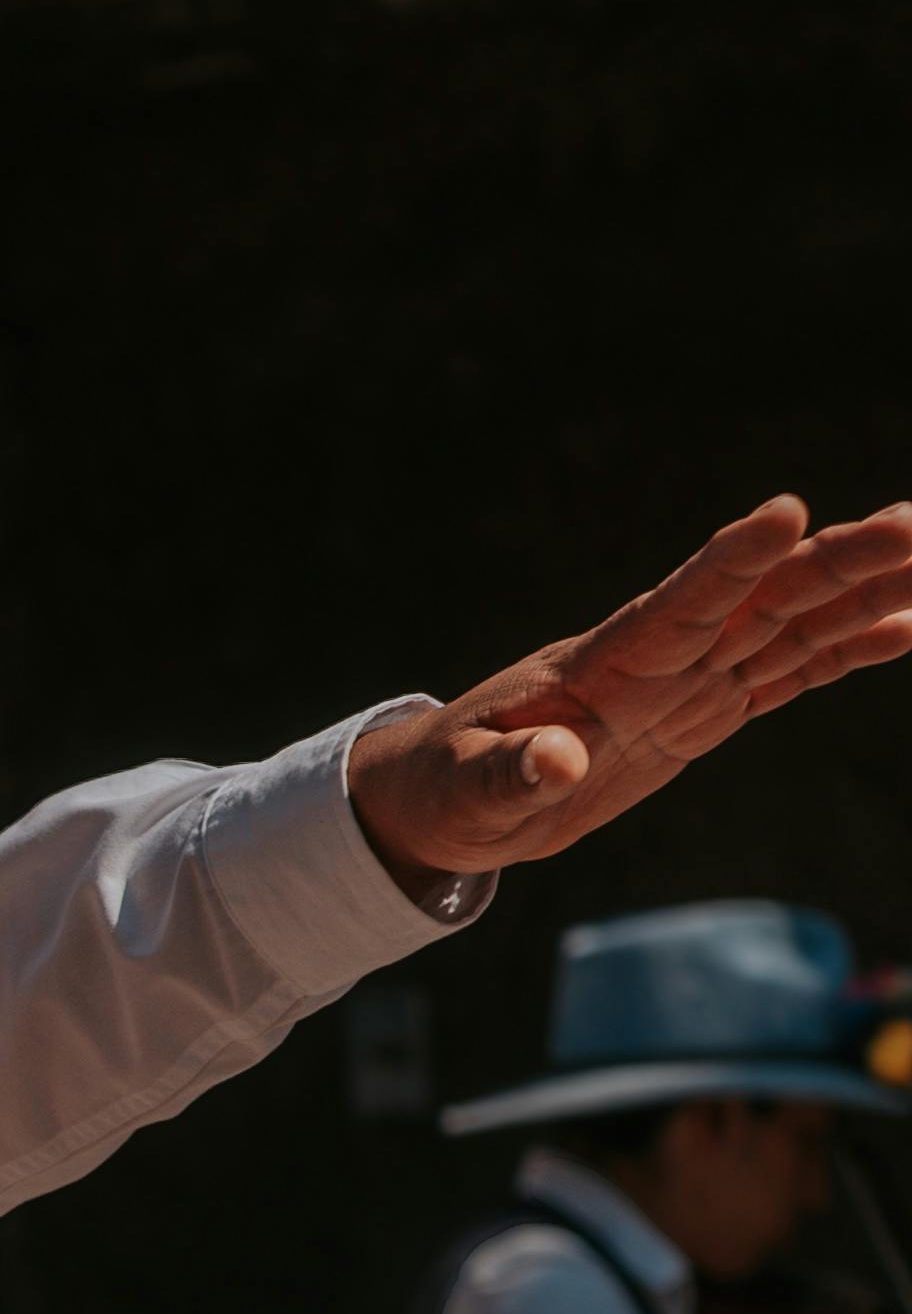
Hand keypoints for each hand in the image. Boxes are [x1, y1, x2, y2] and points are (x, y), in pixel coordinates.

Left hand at [348, 495, 911, 890]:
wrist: (453, 800)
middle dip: (838, 562)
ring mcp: (690, 681)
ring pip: (793, 625)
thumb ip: (510, 774)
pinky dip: (851, 650)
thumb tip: (555, 760)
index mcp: (601, 665)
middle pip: (761, 600)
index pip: (678, 605)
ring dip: (864, 590)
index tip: (784, 512)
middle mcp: (659, 659)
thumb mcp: (467, 792)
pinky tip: (910, 623)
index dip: (731, 562)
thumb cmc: (448, 789)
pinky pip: (791, 674)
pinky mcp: (706, 712)